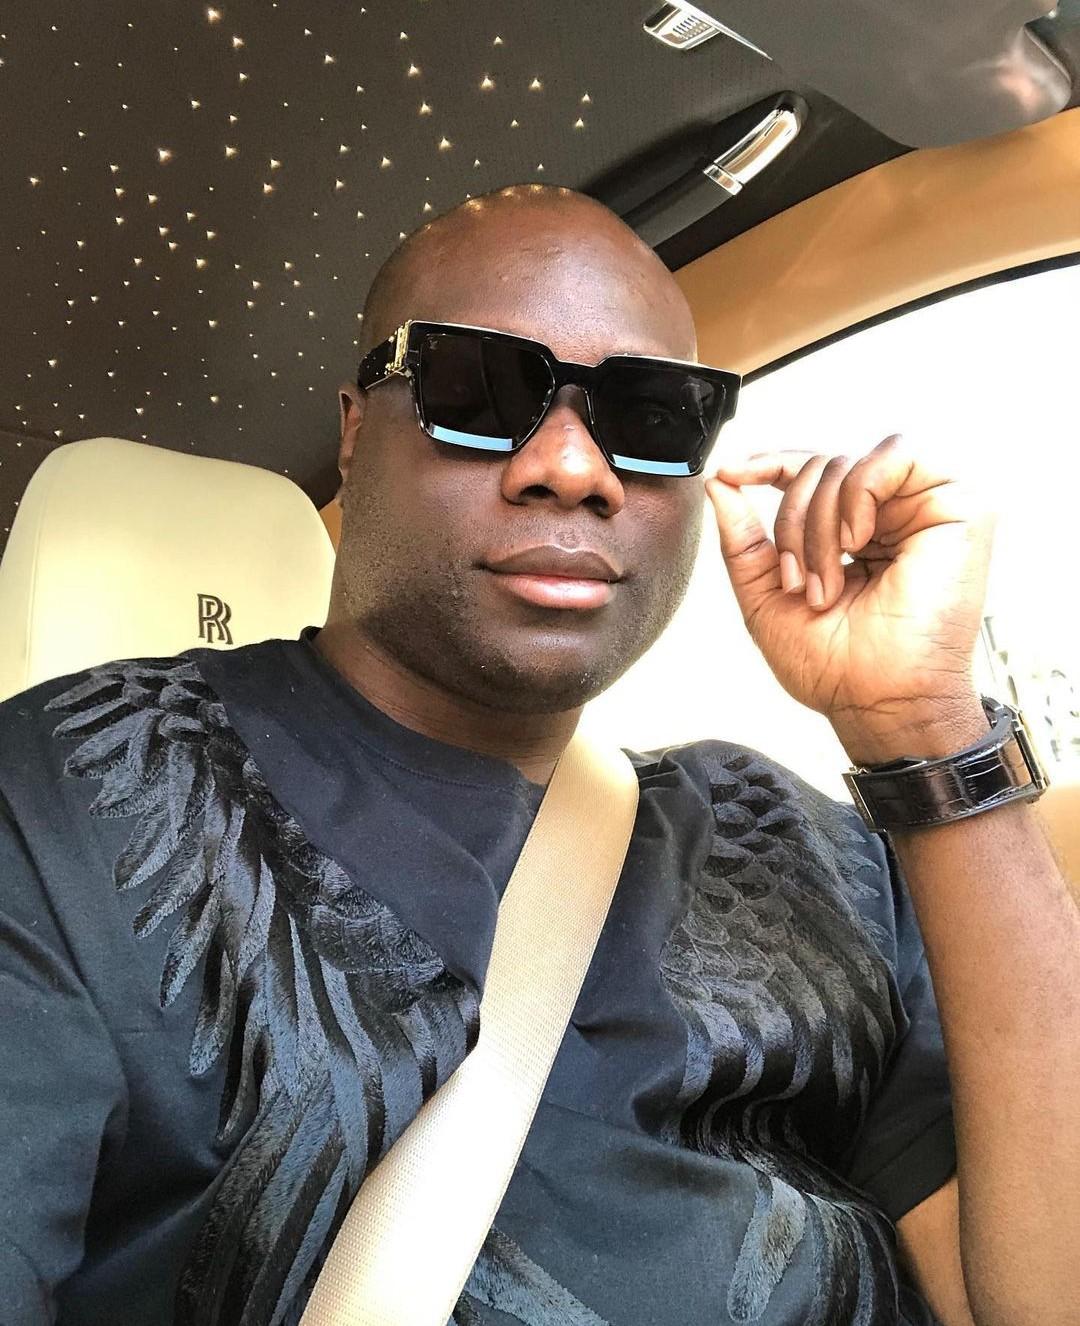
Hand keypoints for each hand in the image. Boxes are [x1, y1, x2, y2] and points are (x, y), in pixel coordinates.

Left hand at [705, 435, 996, 759]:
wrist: (878, 702)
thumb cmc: (834, 667)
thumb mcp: (765, 597)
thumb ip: (742, 540)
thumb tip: (718, 483)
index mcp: (854, 533)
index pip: (810, 474)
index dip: (768, 465)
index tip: (729, 475)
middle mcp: (890, 516)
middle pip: (821, 468)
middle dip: (793, 524)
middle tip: (798, 585)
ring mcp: (924, 508)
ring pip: (849, 464)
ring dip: (820, 523)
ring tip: (827, 584)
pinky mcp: (958, 505)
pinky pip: (896, 453)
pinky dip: (859, 492)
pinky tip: (858, 541)